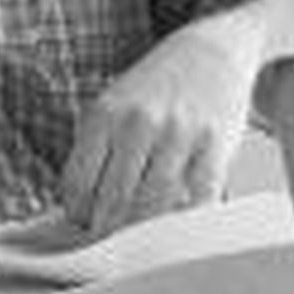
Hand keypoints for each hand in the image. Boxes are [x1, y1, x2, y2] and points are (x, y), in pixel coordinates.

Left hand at [59, 18, 255, 236]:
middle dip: (110, 231)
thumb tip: (81, 218)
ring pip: (152, 208)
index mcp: (105, 113)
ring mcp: (179, 134)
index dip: (79, 216)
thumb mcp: (114, 105)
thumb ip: (97, 153)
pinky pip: (196, 201)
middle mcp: (140, 121)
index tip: (86, 226)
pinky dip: (185, 220)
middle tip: (113, 243)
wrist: (212, 51)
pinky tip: (178, 219)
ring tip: (142, 236)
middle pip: (113, 203)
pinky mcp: (215, 145)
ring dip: (145, 232)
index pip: (79, 187)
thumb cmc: (156, 88)